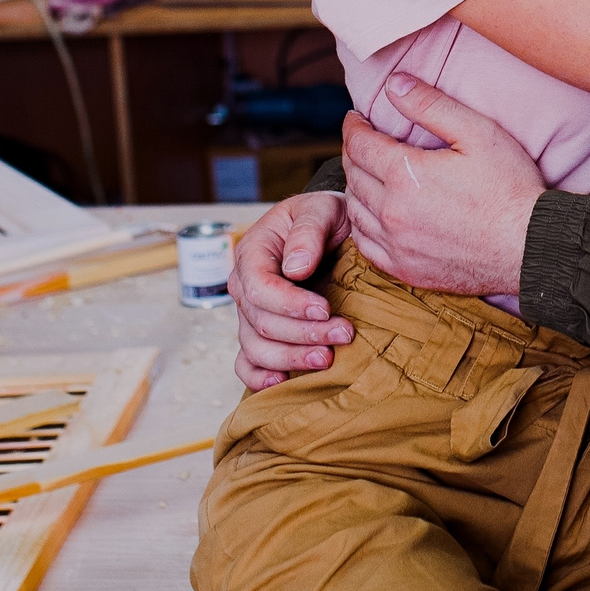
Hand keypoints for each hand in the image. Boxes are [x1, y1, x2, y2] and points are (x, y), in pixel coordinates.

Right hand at [231, 191, 353, 390]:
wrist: (332, 229)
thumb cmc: (325, 217)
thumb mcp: (322, 209)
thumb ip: (308, 231)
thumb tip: (296, 268)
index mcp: (253, 252)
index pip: (259, 287)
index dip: (290, 304)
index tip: (325, 309)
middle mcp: (245, 286)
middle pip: (261, 322)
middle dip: (303, 334)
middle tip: (343, 334)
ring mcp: (250, 313)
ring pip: (256, 347)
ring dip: (290, 357)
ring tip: (327, 359)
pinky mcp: (261, 333)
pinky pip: (247, 363)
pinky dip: (259, 377)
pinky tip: (284, 381)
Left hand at [343, 82, 542, 297]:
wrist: (530, 246)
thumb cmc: (510, 187)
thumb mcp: (477, 132)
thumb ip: (431, 105)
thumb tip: (393, 84)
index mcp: (406, 175)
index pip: (359, 145)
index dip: (354, 126)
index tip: (357, 118)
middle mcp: (393, 212)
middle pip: (353, 176)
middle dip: (354, 153)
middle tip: (363, 142)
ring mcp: (397, 245)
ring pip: (354, 211)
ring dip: (356, 187)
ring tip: (368, 173)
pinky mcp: (406, 269)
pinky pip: (365, 245)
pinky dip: (361, 224)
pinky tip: (374, 214)